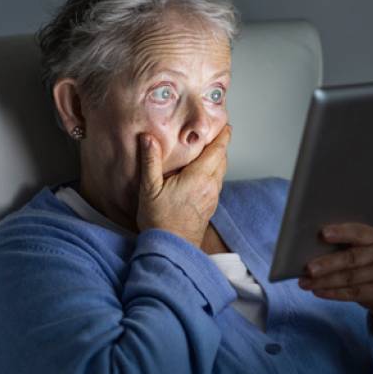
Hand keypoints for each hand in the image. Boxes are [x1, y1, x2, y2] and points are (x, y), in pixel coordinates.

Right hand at [136, 124, 231, 248]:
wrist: (172, 248)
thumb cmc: (160, 221)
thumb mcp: (149, 189)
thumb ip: (150, 161)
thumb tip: (148, 138)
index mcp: (198, 178)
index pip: (217, 151)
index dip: (222, 136)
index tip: (224, 125)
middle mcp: (210, 186)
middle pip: (222, 159)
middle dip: (220, 145)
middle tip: (214, 133)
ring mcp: (212, 197)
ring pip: (220, 171)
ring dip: (217, 159)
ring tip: (207, 149)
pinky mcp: (210, 206)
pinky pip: (216, 183)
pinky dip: (213, 172)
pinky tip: (201, 172)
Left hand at [297, 222, 372, 355]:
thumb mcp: (366, 257)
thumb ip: (347, 250)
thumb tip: (310, 250)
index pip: (359, 232)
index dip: (340, 233)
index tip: (323, 233)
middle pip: (353, 257)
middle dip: (327, 263)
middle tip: (308, 267)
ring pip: (351, 277)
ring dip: (324, 281)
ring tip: (305, 282)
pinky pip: (355, 293)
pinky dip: (334, 293)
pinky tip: (319, 292)